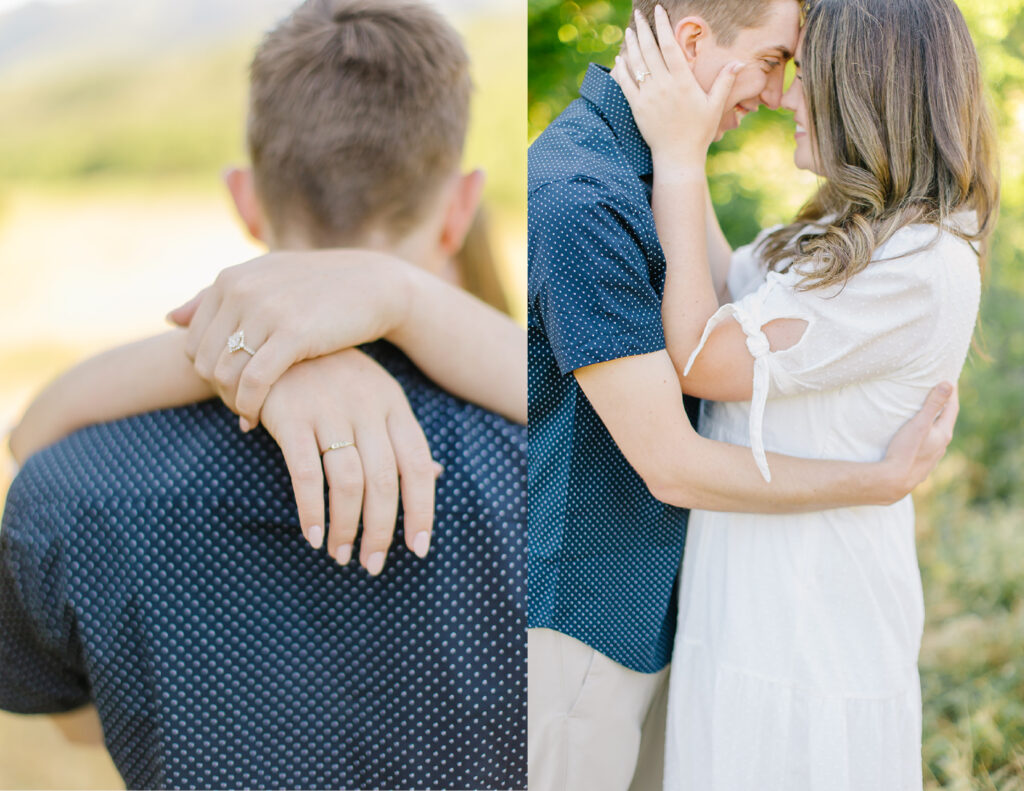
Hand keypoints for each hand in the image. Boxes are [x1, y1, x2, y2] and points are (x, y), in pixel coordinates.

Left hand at [167, 249, 413, 429]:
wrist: (375, 285)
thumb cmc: (319, 289)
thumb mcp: (267, 282)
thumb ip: (217, 299)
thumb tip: (169, 318)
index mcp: (230, 279)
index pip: (192, 341)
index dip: (207, 374)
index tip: (230, 390)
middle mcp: (241, 291)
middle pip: (204, 360)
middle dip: (217, 392)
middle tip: (239, 408)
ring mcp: (266, 311)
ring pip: (224, 374)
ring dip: (232, 403)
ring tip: (249, 414)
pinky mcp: (292, 334)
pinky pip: (253, 382)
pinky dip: (250, 406)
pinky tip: (259, 419)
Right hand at [259, 348, 441, 574]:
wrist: (273, 338)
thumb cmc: (330, 376)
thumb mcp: (374, 396)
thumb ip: (399, 436)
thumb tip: (434, 475)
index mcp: (393, 403)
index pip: (417, 464)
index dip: (422, 509)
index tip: (418, 548)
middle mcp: (366, 407)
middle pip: (385, 481)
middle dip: (382, 530)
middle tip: (372, 564)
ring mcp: (328, 409)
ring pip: (349, 482)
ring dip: (347, 527)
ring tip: (341, 555)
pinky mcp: (289, 415)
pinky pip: (305, 473)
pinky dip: (311, 509)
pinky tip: (313, 534)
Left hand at [611, 5, 743, 168]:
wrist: (678, 156)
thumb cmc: (699, 132)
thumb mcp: (715, 106)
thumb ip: (725, 82)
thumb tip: (739, 62)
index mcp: (683, 82)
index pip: (670, 46)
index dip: (663, 26)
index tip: (658, 11)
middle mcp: (663, 86)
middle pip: (649, 50)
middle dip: (643, 29)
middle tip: (638, 14)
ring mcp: (648, 96)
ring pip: (636, 64)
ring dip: (631, 45)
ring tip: (629, 30)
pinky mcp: (637, 108)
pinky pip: (625, 84)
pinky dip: (621, 69)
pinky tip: (620, 57)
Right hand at [879, 382, 959, 502]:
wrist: (893, 481)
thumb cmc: (906, 450)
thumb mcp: (919, 423)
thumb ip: (933, 404)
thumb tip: (949, 384)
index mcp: (943, 434)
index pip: (952, 408)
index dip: (952, 393)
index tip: (950, 379)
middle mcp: (941, 446)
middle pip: (945, 422)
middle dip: (943, 408)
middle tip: (938, 394)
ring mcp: (932, 458)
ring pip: (937, 437)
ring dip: (934, 425)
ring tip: (927, 416)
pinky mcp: (920, 466)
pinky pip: (927, 448)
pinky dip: (925, 438)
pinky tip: (917, 441)